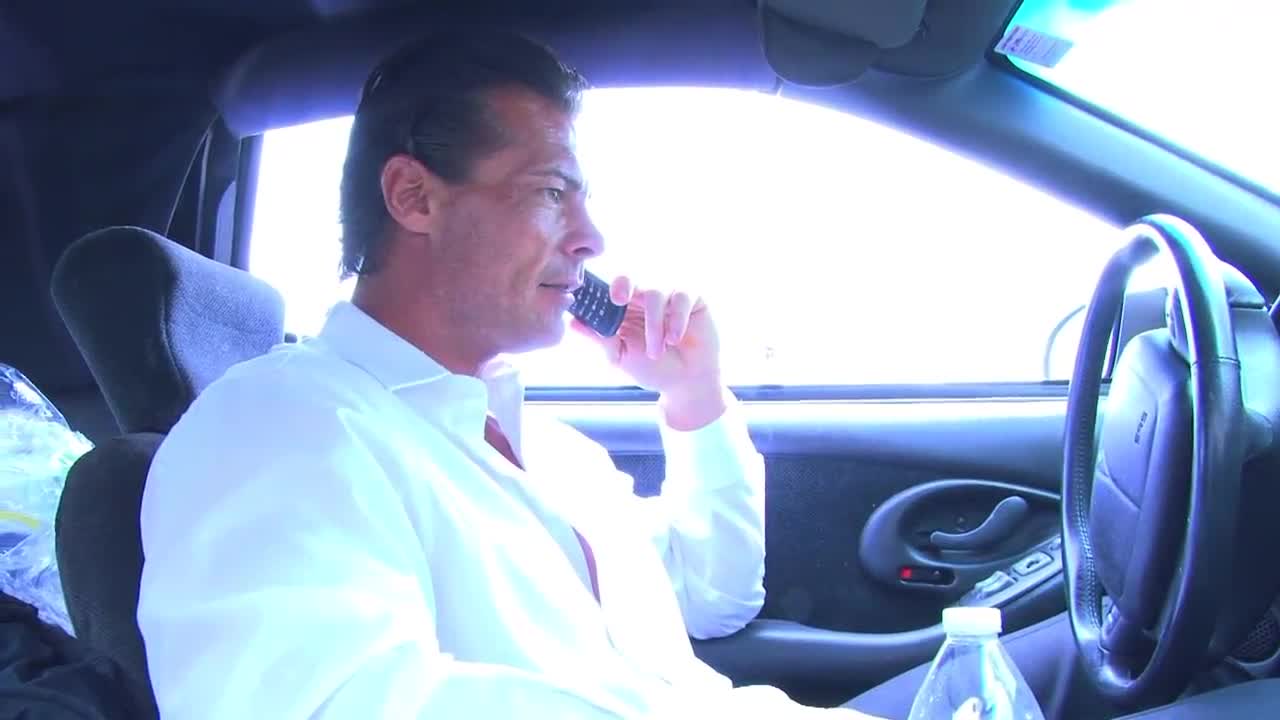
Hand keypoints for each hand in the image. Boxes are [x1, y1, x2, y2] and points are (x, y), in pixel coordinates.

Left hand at [571, 275, 726, 429]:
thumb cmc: (652, 369)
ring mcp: (668, 294)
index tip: (597, 296)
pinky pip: (681, 296)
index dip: (602, 287)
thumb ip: (600, 338)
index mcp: (624, 307)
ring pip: (656, 292)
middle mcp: (644, 296)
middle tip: (618, 299)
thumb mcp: (620, 356)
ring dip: (654, 324)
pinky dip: (675, 318)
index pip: (610, 287)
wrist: (686, 383)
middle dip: (623, 285)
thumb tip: (572, 323)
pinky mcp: (692, 297)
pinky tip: (674, 338)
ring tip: (657, 350)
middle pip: (631, 277)